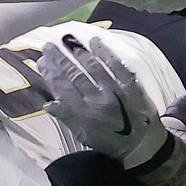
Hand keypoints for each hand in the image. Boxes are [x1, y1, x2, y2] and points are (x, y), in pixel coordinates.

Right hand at [38, 34, 169, 169]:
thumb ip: (66, 117)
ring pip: (92, 67)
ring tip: (67, 41)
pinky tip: (94, 41)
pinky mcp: (130, 84)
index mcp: (84, 114)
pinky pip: (115, 64)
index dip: (50, 73)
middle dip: (59, 59)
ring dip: (78, 52)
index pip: (62, 89)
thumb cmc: (109, 141)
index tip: (42, 61)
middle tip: (49, 46)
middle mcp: (97, 100)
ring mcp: (115, 90)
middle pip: (74, 75)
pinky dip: (104, 51)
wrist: (142, 144)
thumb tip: (47, 103)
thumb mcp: (84, 135)